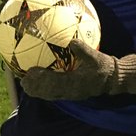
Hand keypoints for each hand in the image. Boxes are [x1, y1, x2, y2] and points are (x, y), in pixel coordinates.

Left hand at [20, 39, 135, 100]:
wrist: (112, 79)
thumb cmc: (104, 66)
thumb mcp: (96, 57)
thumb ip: (84, 50)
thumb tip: (72, 41)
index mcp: (75, 83)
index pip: (54, 83)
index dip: (41, 79)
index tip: (30, 73)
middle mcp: (70, 92)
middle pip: (48, 92)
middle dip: (35, 88)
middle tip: (22, 81)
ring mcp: (70, 94)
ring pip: (49, 95)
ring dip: (37, 91)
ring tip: (25, 85)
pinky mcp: (70, 93)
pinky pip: (54, 93)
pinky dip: (44, 89)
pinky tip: (36, 83)